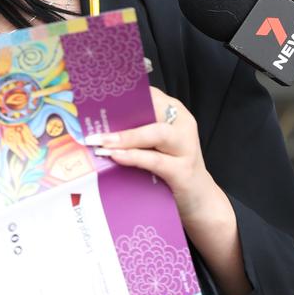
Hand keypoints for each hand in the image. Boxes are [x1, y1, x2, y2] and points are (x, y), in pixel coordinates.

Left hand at [87, 86, 215, 225]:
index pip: (149, 95)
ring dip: (125, 138)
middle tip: (93, 124)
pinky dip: (133, 157)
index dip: (123, 96)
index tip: (97, 100)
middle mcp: (183, 125)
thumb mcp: (154, 144)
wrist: (199, 199)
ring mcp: (186, 148)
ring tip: (101, 142)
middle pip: (152, 110)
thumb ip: (135, 130)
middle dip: (120, 115)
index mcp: (175, 113)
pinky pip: (155, 160)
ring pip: (155, 134)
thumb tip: (98, 125)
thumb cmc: (170, 166)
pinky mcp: (183, 171)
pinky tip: (116, 157)